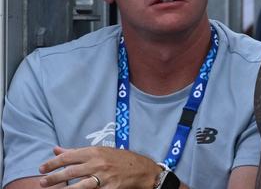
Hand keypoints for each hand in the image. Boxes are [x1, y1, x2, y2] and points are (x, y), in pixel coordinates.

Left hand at [39, 146, 160, 188]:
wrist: (142, 169)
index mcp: (95, 152)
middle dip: (53, 178)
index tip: (42, 168)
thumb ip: (76, 152)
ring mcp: (104, 177)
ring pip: (79, 185)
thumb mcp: (100, 151)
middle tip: (42, 182)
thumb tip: (56, 150)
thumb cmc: (120, 159)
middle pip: (70, 171)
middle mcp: (98, 163)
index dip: (53, 163)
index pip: (69, 156)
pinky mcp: (110, 188)